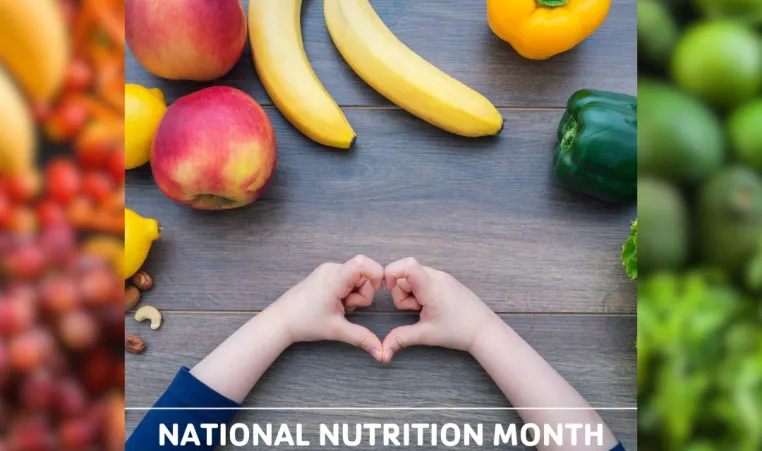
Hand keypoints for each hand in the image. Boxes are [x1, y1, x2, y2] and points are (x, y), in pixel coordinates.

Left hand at [269, 255, 384, 361]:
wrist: (281, 320)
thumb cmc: (305, 322)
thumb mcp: (337, 330)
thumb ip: (362, 338)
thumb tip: (381, 353)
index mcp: (334, 279)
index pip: (362, 263)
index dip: (376, 273)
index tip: (378, 290)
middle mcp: (332, 269)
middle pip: (364, 274)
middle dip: (363, 293)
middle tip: (347, 308)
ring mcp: (328, 270)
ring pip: (356, 277)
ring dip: (354, 294)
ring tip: (339, 307)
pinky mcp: (325, 274)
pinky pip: (347, 278)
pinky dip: (347, 291)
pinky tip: (335, 302)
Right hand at [381, 257, 499, 361]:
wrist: (484, 330)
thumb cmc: (459, 331)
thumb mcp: (426, 335)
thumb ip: (401, 338)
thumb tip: (383, 350)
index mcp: (432, 287)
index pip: (407, 265)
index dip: (391, 272)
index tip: (388, 289)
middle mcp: (437, 276)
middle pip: (406, 273)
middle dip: (401, 291)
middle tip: (415, 309)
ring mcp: (443, 277)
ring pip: (414, 276)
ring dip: (411, 292)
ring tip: (424, 309)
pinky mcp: (446, 280)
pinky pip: (424, 278)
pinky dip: (420, 290)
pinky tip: (430, 305)